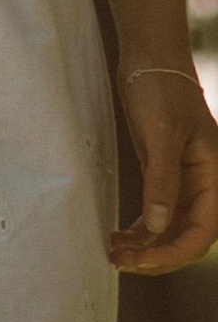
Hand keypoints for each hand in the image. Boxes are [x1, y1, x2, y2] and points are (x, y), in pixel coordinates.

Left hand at [110, 58, 217, 273]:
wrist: (150, 59)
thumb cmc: (159, 90)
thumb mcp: (160, 135)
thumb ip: (161, 181)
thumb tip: (157, 227)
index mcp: (214, 175)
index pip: (203, 232)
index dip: (174, 253)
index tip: (142, 262)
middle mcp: (204, 183)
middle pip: (188, 236)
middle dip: (157, 254)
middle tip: (121, 262)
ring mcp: (185, 180)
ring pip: (171, 228)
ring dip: (146, 245)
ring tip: (114, 253)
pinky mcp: (165, 173)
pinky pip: (158, 213)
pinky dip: (141, 229)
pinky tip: (119, 237)